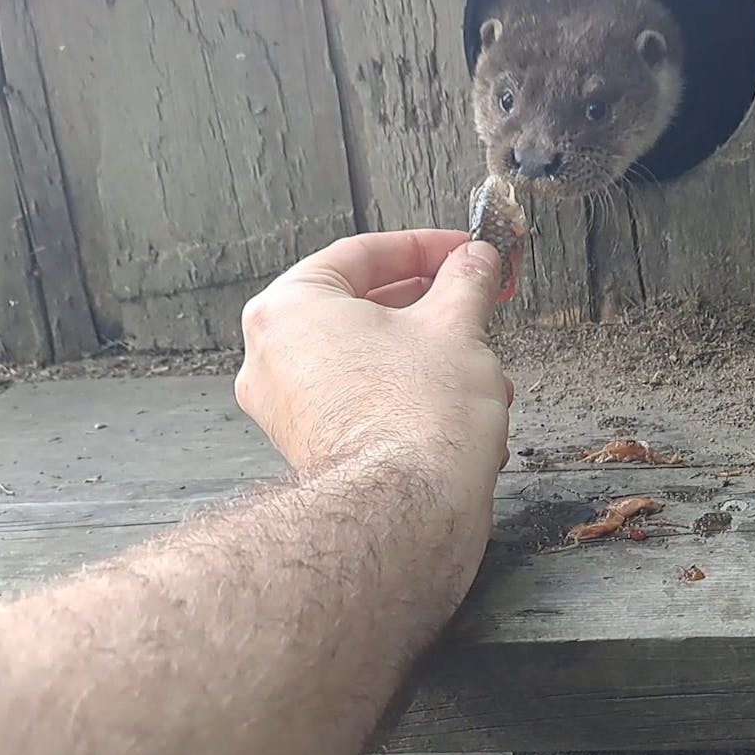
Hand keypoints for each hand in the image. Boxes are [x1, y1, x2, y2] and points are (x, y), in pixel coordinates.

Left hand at [234, 229, 513, 512]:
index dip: (428, 248)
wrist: (409, 507)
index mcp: (290, 308)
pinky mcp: (312, 447)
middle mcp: (273, 356)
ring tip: (481, 370)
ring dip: (431, 358)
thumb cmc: (417, 418)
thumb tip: (476, 260)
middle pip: (364, 308)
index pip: (364, 255)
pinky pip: (364, 400)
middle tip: (475, 301)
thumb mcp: (458, 326)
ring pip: (371, 359)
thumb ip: (467, 280)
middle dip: (434, 310)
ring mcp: (287, 407)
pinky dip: (410, 396)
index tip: (465, 252)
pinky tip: (461, 410)